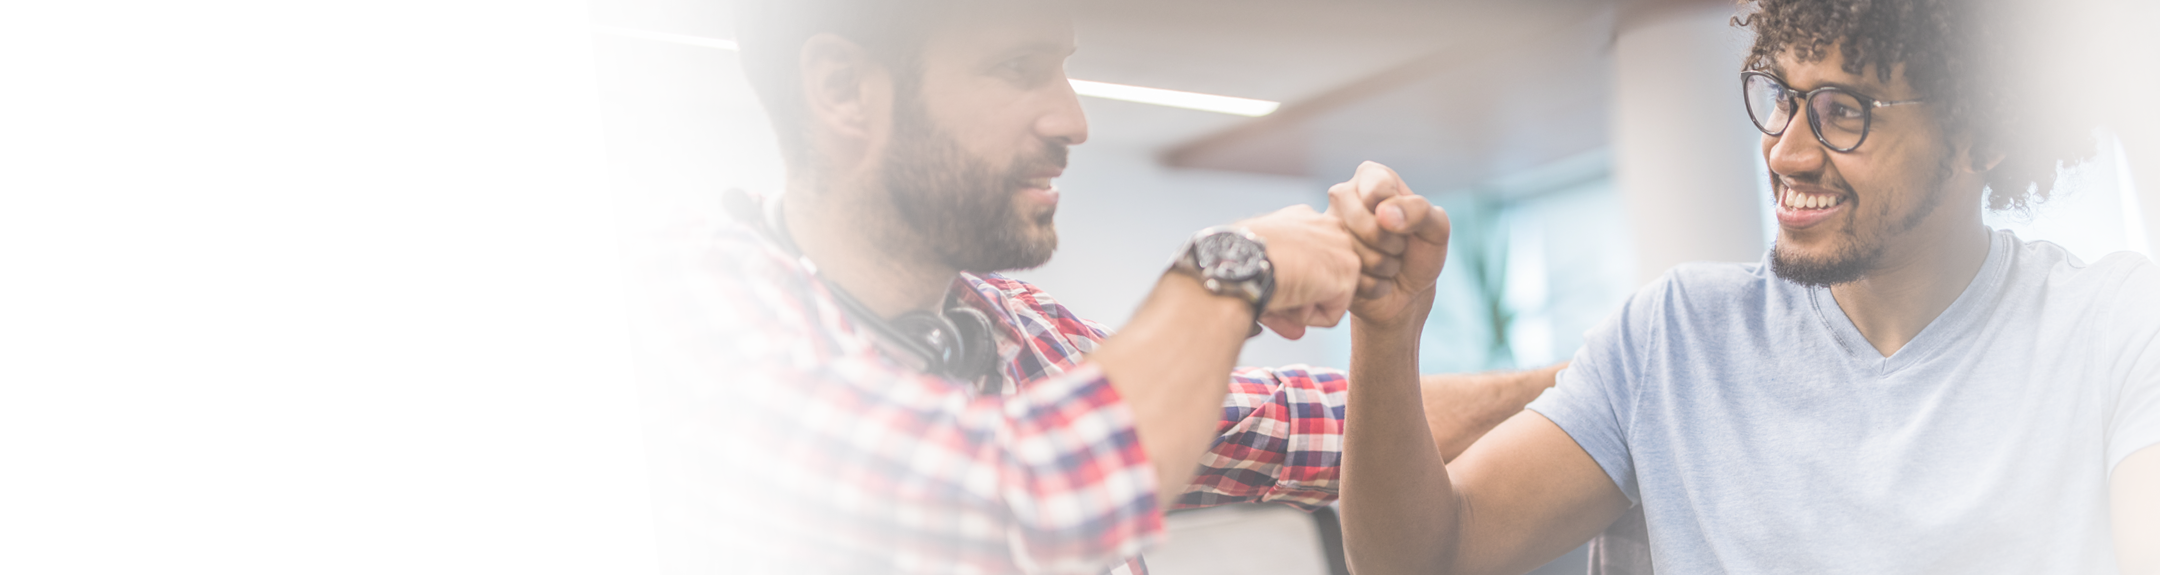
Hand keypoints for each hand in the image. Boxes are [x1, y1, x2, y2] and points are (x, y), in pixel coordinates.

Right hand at [1238, 204, 1360, 339]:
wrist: (1239, 260)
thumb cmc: (1236, 263)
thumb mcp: (1262, 271)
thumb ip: (1287, 294)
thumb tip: (1299, 333)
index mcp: (1304, 219)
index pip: (1313, 261)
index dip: (1294, 284)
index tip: (1270, 285)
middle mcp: (1328, 225)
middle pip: (1324, 279)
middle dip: (1301, 298)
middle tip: (1272, 295)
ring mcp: (1343, 246)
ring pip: (1329, 297)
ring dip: (1302, 306)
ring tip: (1278, 291)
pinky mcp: (1349, 270)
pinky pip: (1331, 314)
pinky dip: (1307, 318)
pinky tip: (1288, 297)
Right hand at [1325, 161, 1450, 329]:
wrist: (1408, 290)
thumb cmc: (1421, 251)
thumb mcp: (1437, 227)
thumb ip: (1419, 211)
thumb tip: (1383, 214)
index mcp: (1370, 176)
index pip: (1378, 191)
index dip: (1399, 215)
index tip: (1406, 223)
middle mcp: (1342, 195)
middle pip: (1366, 224)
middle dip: (1391, 244)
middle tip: (1398, 247)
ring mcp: (1328, 228)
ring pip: (1355, 253)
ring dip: (1382, 266)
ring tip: (1387, 263)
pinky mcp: (1322, 259)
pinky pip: (1349, 275)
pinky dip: (1372, 284)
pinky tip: (1373, 278)